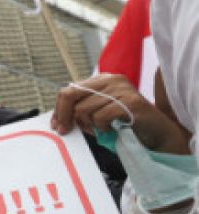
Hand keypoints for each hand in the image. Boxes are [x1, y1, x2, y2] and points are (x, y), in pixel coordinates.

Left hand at [52, 74, 190, 153]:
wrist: (156, 133)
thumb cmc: (124, 124)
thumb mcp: (98, 114)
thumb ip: (80, 110)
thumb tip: (57, 120)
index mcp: (102, 80)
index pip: (69, 90)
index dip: (59, 109)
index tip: (56, 125)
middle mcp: (111, 80)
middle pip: (71, 95)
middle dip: (64, 116)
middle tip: (65, 131)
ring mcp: (122, 89)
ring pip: (84, 109)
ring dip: (88, 125)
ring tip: (101, 129)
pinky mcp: (130, 102)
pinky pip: (101, 117)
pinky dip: (102, 128)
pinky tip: (112, 129)